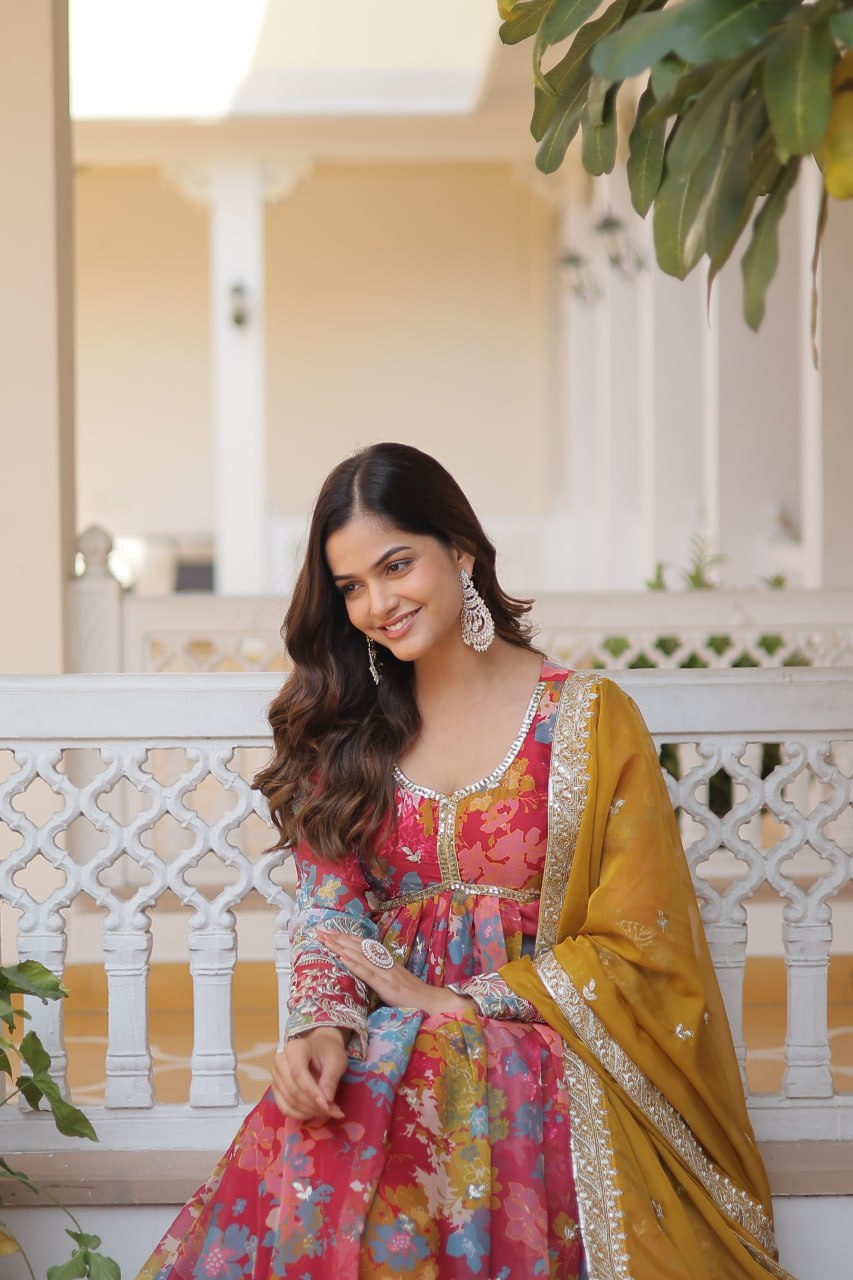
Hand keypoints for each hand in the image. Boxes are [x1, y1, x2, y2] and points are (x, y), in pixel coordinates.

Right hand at [271, 1026, 347, 1121]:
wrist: (320, 1047)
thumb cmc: (328, 1051)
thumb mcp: (336, 1060)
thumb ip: (331, 1079)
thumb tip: (326, 1100)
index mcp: (294, 1049)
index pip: (298, 1074)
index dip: (311, 1092)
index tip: (327, 1104)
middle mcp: (279, 1062)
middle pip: (292, 1090)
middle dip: (313, 1105)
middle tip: (333, 1111)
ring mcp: (275, 1076)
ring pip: (288, 1102)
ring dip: (309, 1111)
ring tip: (328, 1111)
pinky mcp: (276, 1089)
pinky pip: (285, 1108)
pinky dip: (300, 1115)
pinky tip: (315, 1112)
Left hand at [317, 929, 473, 1015]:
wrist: (434, 1003)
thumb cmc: (413, 997)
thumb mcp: (393, 982)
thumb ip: (379, 976)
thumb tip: (362, 973)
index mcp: (385, 962)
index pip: (361, 946)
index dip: (345, 938)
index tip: (328, 932)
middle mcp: (384, 963)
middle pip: (358, 947)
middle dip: (337, 938)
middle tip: (319, 931)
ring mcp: (386, 973)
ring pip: (360, 956)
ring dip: (341, 947)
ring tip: (326, 940)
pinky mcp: (388, 986)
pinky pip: (369, 973)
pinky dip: (354, 964)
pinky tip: (342, 957)